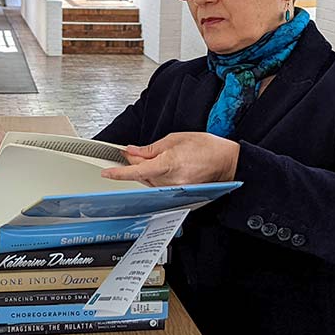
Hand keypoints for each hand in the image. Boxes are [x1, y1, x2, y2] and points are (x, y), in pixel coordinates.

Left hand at [100, 132, 239, 185]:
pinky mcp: (178, 195)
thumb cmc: (206, 147)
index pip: (138, 171)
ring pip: (149, 182)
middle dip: (135, 164)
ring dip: (147, 171)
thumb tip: (132, 151)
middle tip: (134, 153)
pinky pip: (159, 187)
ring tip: (161, 158)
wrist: (227, 162)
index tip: (107, 173)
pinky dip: (156, 178)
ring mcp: (175, 190)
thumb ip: (151, 148)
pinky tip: (164, 169)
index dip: (120, 173)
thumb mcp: (175, 139)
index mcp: (169, 163)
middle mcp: (171, 180)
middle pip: (142, 175)